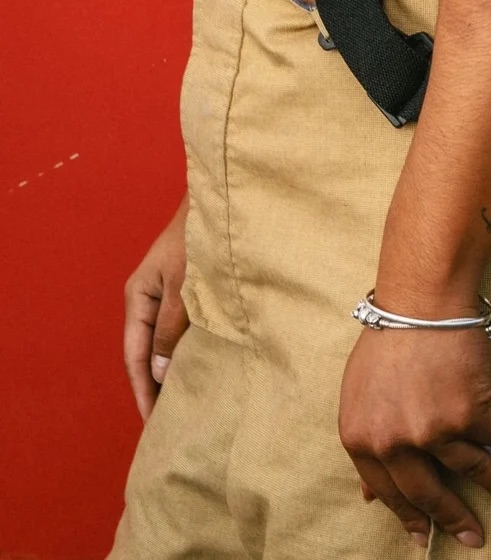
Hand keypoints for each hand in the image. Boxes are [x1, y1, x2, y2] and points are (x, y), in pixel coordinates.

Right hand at [123, 193, 189, 420]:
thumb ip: (172, 327)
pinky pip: (182, 329)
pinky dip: (187, 351)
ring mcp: (167, 293)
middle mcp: (148, 298)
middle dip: (155, 388)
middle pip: (147, 353)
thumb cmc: (201, 236)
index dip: (144, 391)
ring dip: (172, 371)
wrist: (221, 198)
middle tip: (169, 425)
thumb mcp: (185, 285)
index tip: (153, 424)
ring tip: (186, 405)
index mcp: (138, 297)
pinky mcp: (188, 289)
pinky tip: (201, 367)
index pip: (135, 356)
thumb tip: (161, 371)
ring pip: (165, 342)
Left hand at [338, 324, 490, 547]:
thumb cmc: (388, 339)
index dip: (408, 517)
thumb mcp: (360, 395)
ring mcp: (431, 430)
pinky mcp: (467, 412)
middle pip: (427, 494)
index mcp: (362, 440)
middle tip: (472, 538)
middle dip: (453, 520)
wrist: (421, 300)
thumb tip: (367, 495)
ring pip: (469, 470)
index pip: (387, 493)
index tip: (424, 536)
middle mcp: (394, 443)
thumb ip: (367, 442)